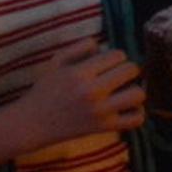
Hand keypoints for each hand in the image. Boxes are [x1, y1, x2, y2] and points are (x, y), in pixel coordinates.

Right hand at [10, 42, 145, 148]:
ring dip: (135, 90)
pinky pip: (136, 119)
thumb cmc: (46, 89)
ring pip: (138, 94)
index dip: (116, 56)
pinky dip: (137, 113)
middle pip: (132, 70)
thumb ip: (80, 47)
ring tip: (124, 91)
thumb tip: (104, 44)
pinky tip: (126, 108)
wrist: (32, 123)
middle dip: (128, 69)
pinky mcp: (104, 127)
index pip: (118, 55)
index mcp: (79, 73)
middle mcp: (91, 92)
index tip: (108, 63)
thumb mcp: (56, 62)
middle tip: (118, 75)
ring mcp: (100, 111)